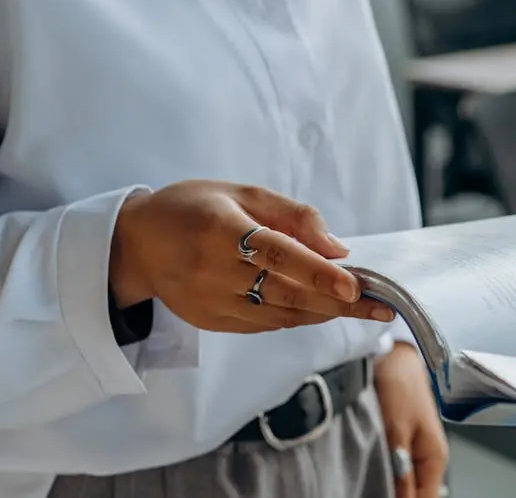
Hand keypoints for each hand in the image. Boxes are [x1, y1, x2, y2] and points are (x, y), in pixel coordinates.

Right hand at [110, 180, 395, 332]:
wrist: (135, 244)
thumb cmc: (193, 208)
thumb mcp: (241, 193)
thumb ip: (292, 216)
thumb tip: (337, 248)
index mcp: (220, 230)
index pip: (278, 255)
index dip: (318, 272)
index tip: (354, 284)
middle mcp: (213, 271)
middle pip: (286, 292)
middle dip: (338, 301)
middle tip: (380, 306)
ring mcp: (210, 301)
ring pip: (280, 314)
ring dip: (324, 312)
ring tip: (361, 307)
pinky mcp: (211, 321)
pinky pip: (265, 324)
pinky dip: (298, 317)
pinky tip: (322, 309)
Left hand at [375, 343, 448, 497]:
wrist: (391, 353)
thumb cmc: (399, 383)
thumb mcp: (398, 430)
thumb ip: (402, 471)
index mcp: (436, 457)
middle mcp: (428, 456)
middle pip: (415, 493)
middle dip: (395, 495)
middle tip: (366, 491)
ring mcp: (413, 448)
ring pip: (403, 481)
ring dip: (387, 485)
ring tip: (364, 484)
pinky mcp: (399, 440)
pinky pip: (394, 467)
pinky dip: (382, 472)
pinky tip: (365, 471)